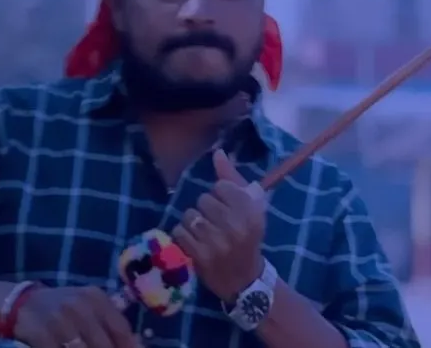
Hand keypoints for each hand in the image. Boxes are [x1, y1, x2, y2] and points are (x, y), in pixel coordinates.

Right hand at [13, 286, 137, 347]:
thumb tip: (138, 345)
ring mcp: (59, 320)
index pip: (121, 329)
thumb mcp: (89, 306)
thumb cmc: (64, 307)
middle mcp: (79, 306)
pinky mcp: (41, 334)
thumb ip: (111, 324)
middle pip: (104, 345)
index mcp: (96, 298)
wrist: (23, 302)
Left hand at [172, 149, 266, 301]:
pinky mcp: (200, 255)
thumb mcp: (250, 207)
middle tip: (216, 224)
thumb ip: (232, 178)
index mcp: (251, 211)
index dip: (221, 196)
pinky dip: (183, 236)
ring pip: (189, 216)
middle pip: (203, 200)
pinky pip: (179, 232)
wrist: (244, 278)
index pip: (220, 186)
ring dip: (193, 224)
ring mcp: (217, 241)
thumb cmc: (247, 237)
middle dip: (206, 210)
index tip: (227, 208)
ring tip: (204, 234)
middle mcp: (235, 225)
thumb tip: (217, 152)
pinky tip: (195, 243)